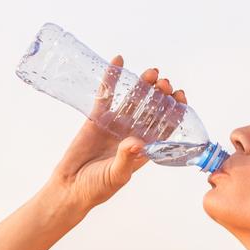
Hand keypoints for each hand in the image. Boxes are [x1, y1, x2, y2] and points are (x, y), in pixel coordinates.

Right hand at [45, 55, 186, 211]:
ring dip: (142, 85)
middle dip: (160, 95)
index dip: (174, 111)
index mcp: (143, 148)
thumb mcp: (116, 176)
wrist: (70, 187)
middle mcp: (132, 133)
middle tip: (164, 83)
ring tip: (152, 73)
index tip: (180, 98)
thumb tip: (137, 143)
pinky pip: (106, 95)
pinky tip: (119, 61)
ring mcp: (115, 124)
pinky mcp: (96, 118)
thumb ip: (127, 159)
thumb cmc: (97, 188)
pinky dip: (112, 78)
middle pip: (151, 109)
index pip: (165, 127)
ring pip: (132, 100)